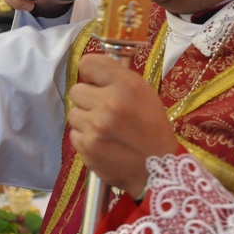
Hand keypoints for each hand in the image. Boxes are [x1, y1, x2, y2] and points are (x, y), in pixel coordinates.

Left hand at [68, 54, 178, 196]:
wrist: (159, 170)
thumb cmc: (152, 127)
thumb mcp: (144, 93)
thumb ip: (116, 79)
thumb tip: (88, 70)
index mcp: (126, 85)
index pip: (87, 64)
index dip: (91, 74)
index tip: (98, 83)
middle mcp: (109, 103)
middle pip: (76, 90)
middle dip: (88, 100)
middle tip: (104, 111)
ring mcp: (95, 127)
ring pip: (73, 113)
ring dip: (85, 120)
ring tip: (105, 129)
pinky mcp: (86, 147)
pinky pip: (74, 134)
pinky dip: (85, 138)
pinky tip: (102, 143)